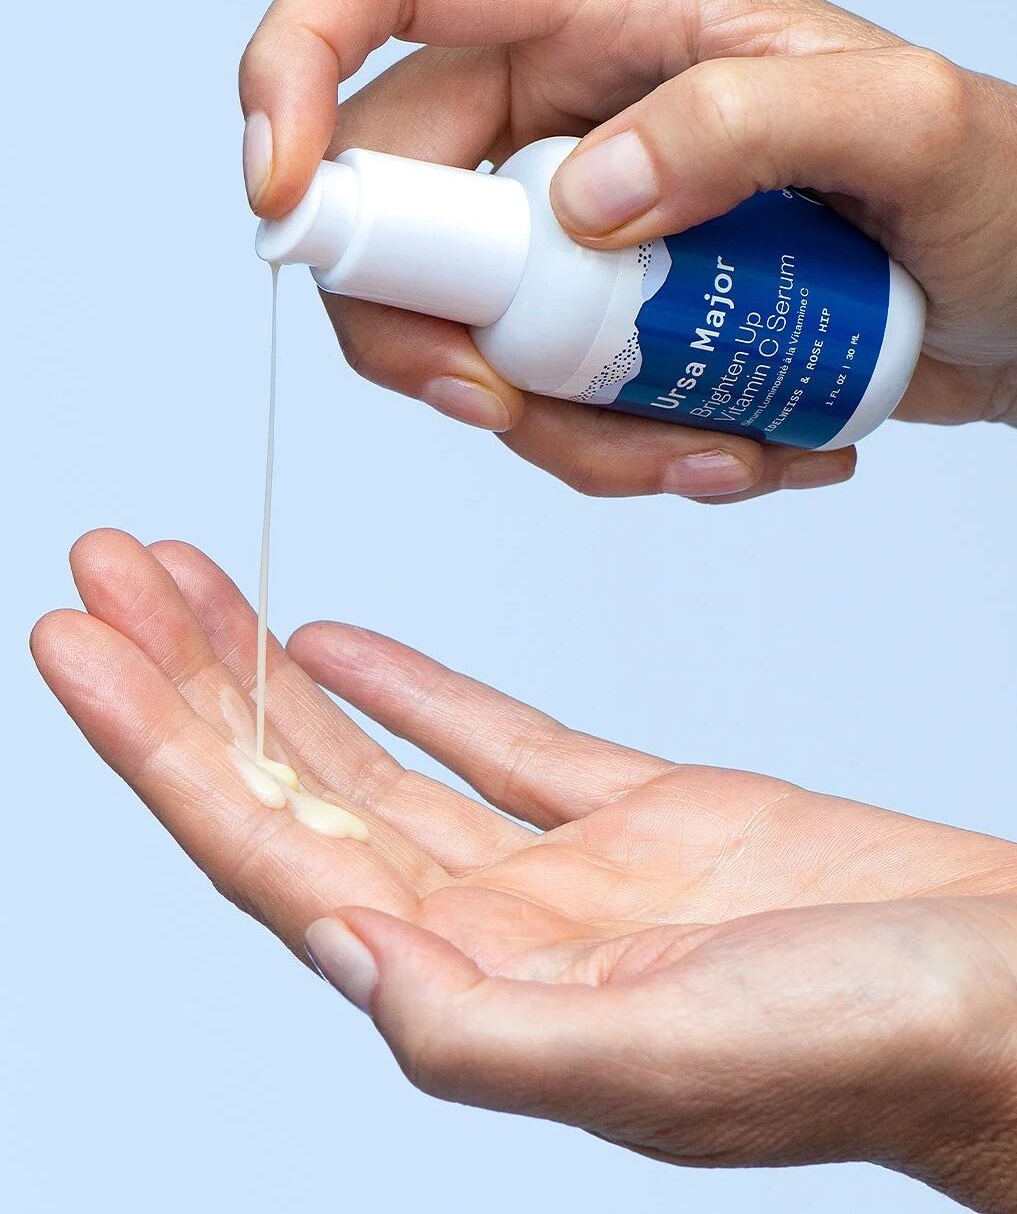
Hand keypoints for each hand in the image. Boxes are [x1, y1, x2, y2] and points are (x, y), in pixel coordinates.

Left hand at [33, 529, 1016, 1207]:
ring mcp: (560, 872)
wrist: (1001, 994)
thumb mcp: (663, 1056)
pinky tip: (335, 642)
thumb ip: (481, 1025)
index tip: (81, 647)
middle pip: (295, 790)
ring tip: (187, 584)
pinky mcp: (635, 817)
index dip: (163, 748)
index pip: (268, 852)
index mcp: (479, 992)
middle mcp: (494, 933)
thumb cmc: (865, 1043)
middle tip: (105, 575)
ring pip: (373, 756)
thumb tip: (337, 951)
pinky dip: (409, 688)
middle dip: (188, 679)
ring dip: (272, 670)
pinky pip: (490, 742)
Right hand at [240, 0, 1016, 502]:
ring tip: (704, 451)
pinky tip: (730, 453)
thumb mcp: (907, 127)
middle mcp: (563, 100)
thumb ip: (747, 122)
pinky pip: (536, 394)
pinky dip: (605, 451)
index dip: (295, 70)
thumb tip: (585, 203)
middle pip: (387, 200)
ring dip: (548, 424)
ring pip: (458, 328)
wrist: (1016, 300)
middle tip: (505, 407)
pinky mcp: (595, 311)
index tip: (283, 198)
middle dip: (422, 329)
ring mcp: (571, 216)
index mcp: (609, 1)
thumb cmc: (993, 190)